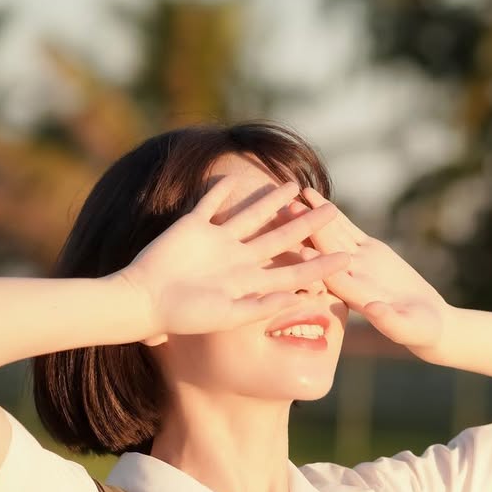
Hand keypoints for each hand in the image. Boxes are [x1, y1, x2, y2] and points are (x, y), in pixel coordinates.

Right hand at [113, 178, 353, 345]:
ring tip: (296, 186)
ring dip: (272, 201)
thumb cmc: (183, 316)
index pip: (294, 272)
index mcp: (249, 282)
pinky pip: (210, 204)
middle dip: (307, 225)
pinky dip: (222, 190)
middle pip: (281, 238)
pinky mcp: (192, 227)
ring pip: (251, 216)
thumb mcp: (227, 315)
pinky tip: (237, 175)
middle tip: (334, 209)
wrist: (143, 302)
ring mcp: (216, 242)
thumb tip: (296, 299)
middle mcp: (237, 260)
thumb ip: (260, 306)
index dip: (321, 265)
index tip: (348, 256)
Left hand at [287, 187, 449, 354]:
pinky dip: (331, 213)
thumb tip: (373, 310)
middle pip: (324, 253)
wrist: (426, 319)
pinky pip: (345, 228)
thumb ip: (390, 321)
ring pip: (331, 236)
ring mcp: (356, 262)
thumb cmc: (419, 330)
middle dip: (306, 233)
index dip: (319, 266)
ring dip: (311, 218)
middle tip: (285, 212)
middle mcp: (349, 278)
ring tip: (293, 196)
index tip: (302, 251)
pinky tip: (313, 196)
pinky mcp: (366, 249)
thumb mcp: (408, 327)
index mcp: (356, 298)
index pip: (333, 280)